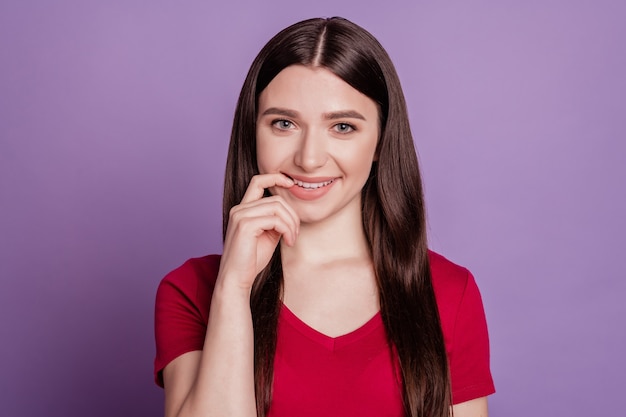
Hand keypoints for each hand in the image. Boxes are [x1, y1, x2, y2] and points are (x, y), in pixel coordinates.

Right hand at [217, 174, 298, 290]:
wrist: (236, 279)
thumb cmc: (251, 260)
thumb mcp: (268, 235)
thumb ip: (276, 220)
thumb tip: (291, 212)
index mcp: (243, 209)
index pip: (258, 181)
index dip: (276, 177)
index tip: (291, 183)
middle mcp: (239, 209)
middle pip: (276, 199)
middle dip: (292, 215)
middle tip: (295, 233)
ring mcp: (241, 215)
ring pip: (278, 207)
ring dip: (291, 223)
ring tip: (292, 238)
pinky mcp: (245, 225)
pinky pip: (276, 219)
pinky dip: (287, 230)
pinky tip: (288, 241)